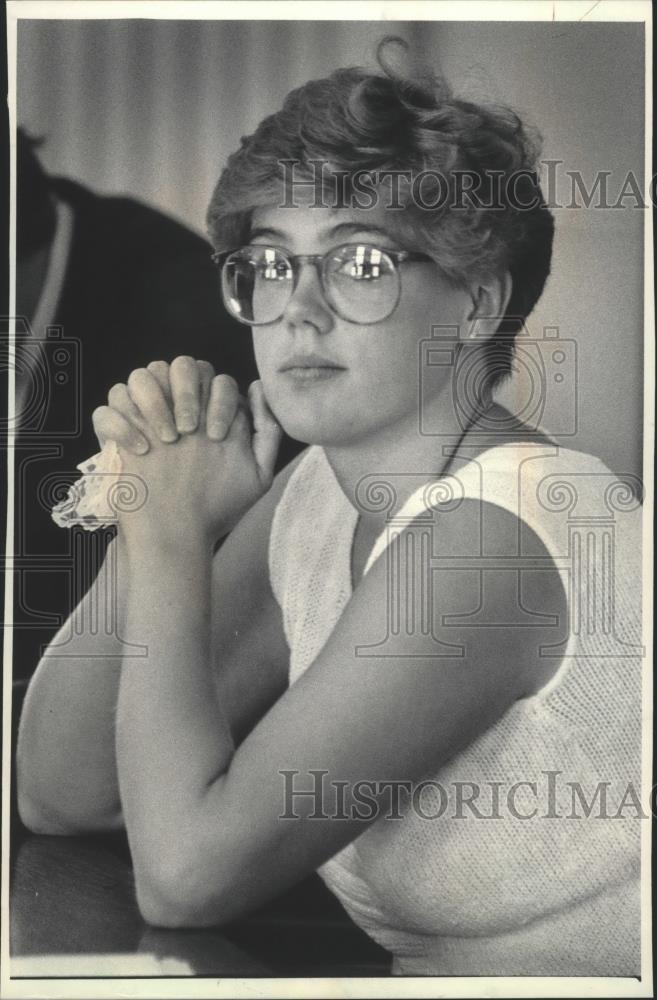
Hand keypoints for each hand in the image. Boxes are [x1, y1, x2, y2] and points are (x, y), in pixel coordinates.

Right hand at [92, 357, 281, 546]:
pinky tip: (140, 450)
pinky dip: (121, 425)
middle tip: (188, 431)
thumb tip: (257, 386)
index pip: (215, 378)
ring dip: (154, 401)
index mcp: (209, 412)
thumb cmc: (218, 506)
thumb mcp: (256, 473)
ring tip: (166, 439)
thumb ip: (267, 431)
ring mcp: (144, 420)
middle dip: (186, 392)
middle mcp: (176, 408)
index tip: (216, 437)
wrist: (177, 535)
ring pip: (140, 375)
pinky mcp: (115, 437)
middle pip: (180, 364)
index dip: (219, 400)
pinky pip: (106, 410)